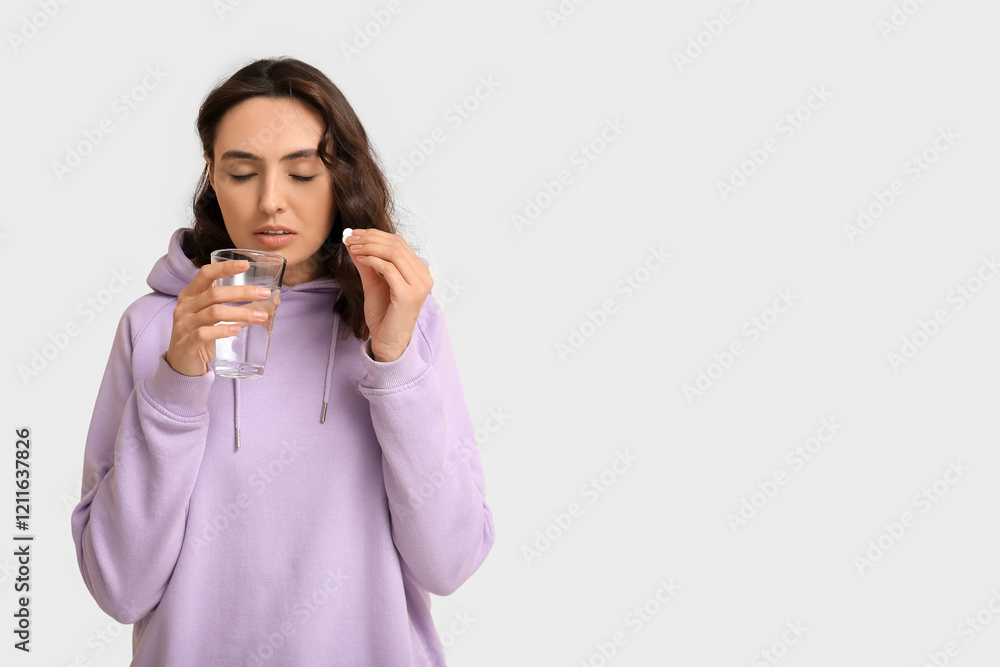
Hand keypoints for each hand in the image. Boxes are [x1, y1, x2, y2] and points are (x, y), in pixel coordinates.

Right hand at [165, 260, 275, 375]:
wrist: (181, 365)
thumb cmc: (200, 337)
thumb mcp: (213, 318)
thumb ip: (233, 307)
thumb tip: (269, 301)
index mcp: (190, 296)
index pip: (205, 274)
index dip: (224, 267)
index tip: (246, 264)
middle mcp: (185, 307)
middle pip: (214, 293)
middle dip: (242, 292)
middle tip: (264, 293)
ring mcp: (183, 325)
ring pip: (214, 313)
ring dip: (240, 313)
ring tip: (261, 316)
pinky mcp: (186, 344)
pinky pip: (204, 334)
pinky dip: (223, 330)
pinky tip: (237, 330)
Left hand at [344, 229, 432, 361]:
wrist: (387, 342)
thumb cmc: (384, 316)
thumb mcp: (374, 284)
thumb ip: (367, 264)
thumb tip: (355, 243)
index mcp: (419, 273)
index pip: (399, 244)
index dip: (376, 235)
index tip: (356, 234)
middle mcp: (423, 277)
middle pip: (397, 245)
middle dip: (371, 238)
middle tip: (351, 238)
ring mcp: (418, 286)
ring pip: (394, 254)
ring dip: (370, 247)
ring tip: (353, 248)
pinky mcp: (408, 295)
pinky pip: (389, 269)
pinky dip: (372, 260)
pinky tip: (360, 259)